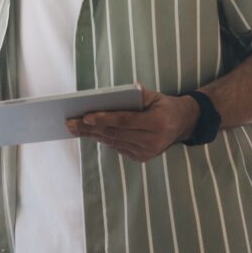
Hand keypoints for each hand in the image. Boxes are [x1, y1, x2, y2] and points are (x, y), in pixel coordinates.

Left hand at [65, 85, 199, 162]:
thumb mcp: (154, 95)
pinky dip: (103, 139)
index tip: (85, 116)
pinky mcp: (141, 158)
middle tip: (69, 123)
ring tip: (74, 127)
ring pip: (113, 142)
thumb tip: (107, 97)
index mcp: (157, 123)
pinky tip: (89, 132)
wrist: (182, 124)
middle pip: (115, 133)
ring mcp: (146, 152)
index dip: (104, 119)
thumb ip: (135, 95)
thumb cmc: (163, 105)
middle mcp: (152, 141)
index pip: (125, 121)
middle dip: (89, 128)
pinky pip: (117, 147)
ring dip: (92, 134)